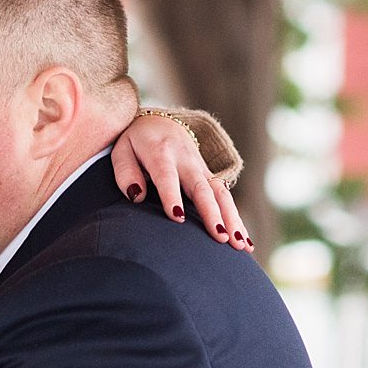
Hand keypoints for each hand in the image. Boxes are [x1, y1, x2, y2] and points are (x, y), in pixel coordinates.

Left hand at [111, 111, 250, 249]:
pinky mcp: (210, 177)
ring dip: (232, 219)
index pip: (167, 176)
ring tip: (240, 245)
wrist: (161, 122)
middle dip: (212, 213)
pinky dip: (236, 220)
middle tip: (220, 237)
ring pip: (221, 194)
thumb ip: (126, 173)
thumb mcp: (121, 150)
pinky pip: (226, 198)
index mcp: (160, 152)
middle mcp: (186, 160)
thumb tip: (136, 196)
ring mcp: (201, 169)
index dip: (172, 196)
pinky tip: (246, 243)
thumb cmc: (136, 142)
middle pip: (202, 188)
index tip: (177, 218)